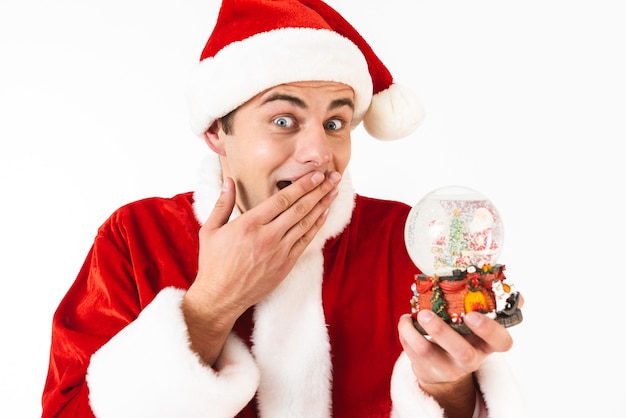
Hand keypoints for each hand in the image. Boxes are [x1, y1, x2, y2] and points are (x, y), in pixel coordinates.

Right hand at [183, 170, 340, 364]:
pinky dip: (316, 227)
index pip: (282, 199)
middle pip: (300, 208)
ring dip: (322, 206)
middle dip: (319, 191)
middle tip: (333, 177)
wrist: (221, 297)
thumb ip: (223, 204)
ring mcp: (279, 252)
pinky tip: (324, 214)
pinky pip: (305, 242)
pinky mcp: (285, 265)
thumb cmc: (214, 263)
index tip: (316, 174)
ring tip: (333, 192)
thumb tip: (229, 180)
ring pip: (306, 224)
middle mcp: (267, 236)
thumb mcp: (211, 230)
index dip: (302, 185)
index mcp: (249, 224)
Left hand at [397, 296, 522, 416]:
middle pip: (462, 353)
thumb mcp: (480, 326)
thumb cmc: (465, 336)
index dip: (489, 330)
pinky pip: (412, 353)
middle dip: (444, 333)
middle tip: (427, 314)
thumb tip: (517, 294)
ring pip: (430, 354)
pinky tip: (406, 320)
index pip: (501, 343)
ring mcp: (446, 368)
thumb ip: (493, 307)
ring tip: (413, 315)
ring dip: (417, 333)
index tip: (472, 315)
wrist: (443, 367)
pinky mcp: (426, 369)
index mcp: (487, 344)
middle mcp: (470, 360)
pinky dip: (406, 334)